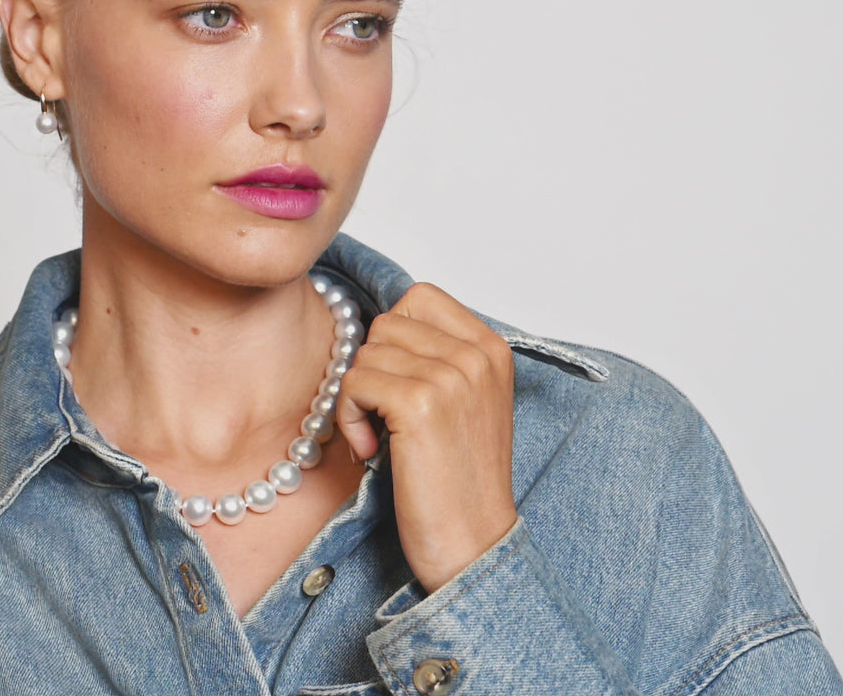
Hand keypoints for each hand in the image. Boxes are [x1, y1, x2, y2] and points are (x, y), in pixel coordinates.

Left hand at [333, 282, 518, 593]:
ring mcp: (452, 377)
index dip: (393, 339)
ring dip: (357, 397)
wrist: (474, 543)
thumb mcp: (464, 404)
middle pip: (387, 324)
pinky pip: (354, 382)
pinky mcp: (421, 404)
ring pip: (366, 352)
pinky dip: (349, 418)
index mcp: (492, 348)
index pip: (419, 298)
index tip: (396, 386)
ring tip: (379, 438)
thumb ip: (436, 359)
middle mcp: (477, 355)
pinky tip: (370, 451)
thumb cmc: (459, 481)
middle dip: (371, 370)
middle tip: (383, 419)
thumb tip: (378, 330)